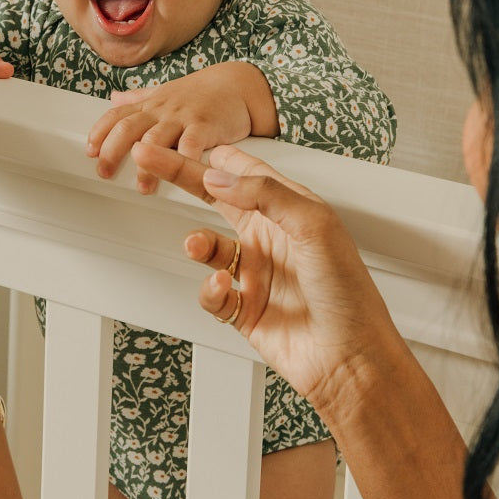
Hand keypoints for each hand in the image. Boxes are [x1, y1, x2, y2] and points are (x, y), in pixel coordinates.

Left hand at [87, 62, 276, 193]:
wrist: (239, 84)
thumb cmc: (202, 94)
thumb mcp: (166, 92)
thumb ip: (139, 98)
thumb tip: (113, 98)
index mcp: (151, 104)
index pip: (116, 116)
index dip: (99, 133)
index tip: (90, 152)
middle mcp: (163, 110)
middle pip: (128, 128)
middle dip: (111, 151)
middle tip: (105, 172)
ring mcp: (183, 117)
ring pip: (155, 139)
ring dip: (146, 165)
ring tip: (142, 186)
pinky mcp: (205, 125)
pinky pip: (192, 144)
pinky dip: (184, 160)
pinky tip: (180, 177)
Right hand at [130, 142, 395, 414]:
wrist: (351, 360)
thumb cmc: (348, 293)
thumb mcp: (314, 226)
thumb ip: (265, 194)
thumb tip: (220, 175)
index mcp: (289, 209)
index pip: (242, 171)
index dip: (211, 155)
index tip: (178, 139)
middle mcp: (270, 236)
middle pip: (214, 198)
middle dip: (181, 178)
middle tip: (147, 158)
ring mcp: (255, 272)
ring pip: (207, 246)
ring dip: (197, 243)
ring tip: (195, 244)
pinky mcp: (244, 308)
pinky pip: (211, 292)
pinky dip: (210, 289)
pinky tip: (223, 289)